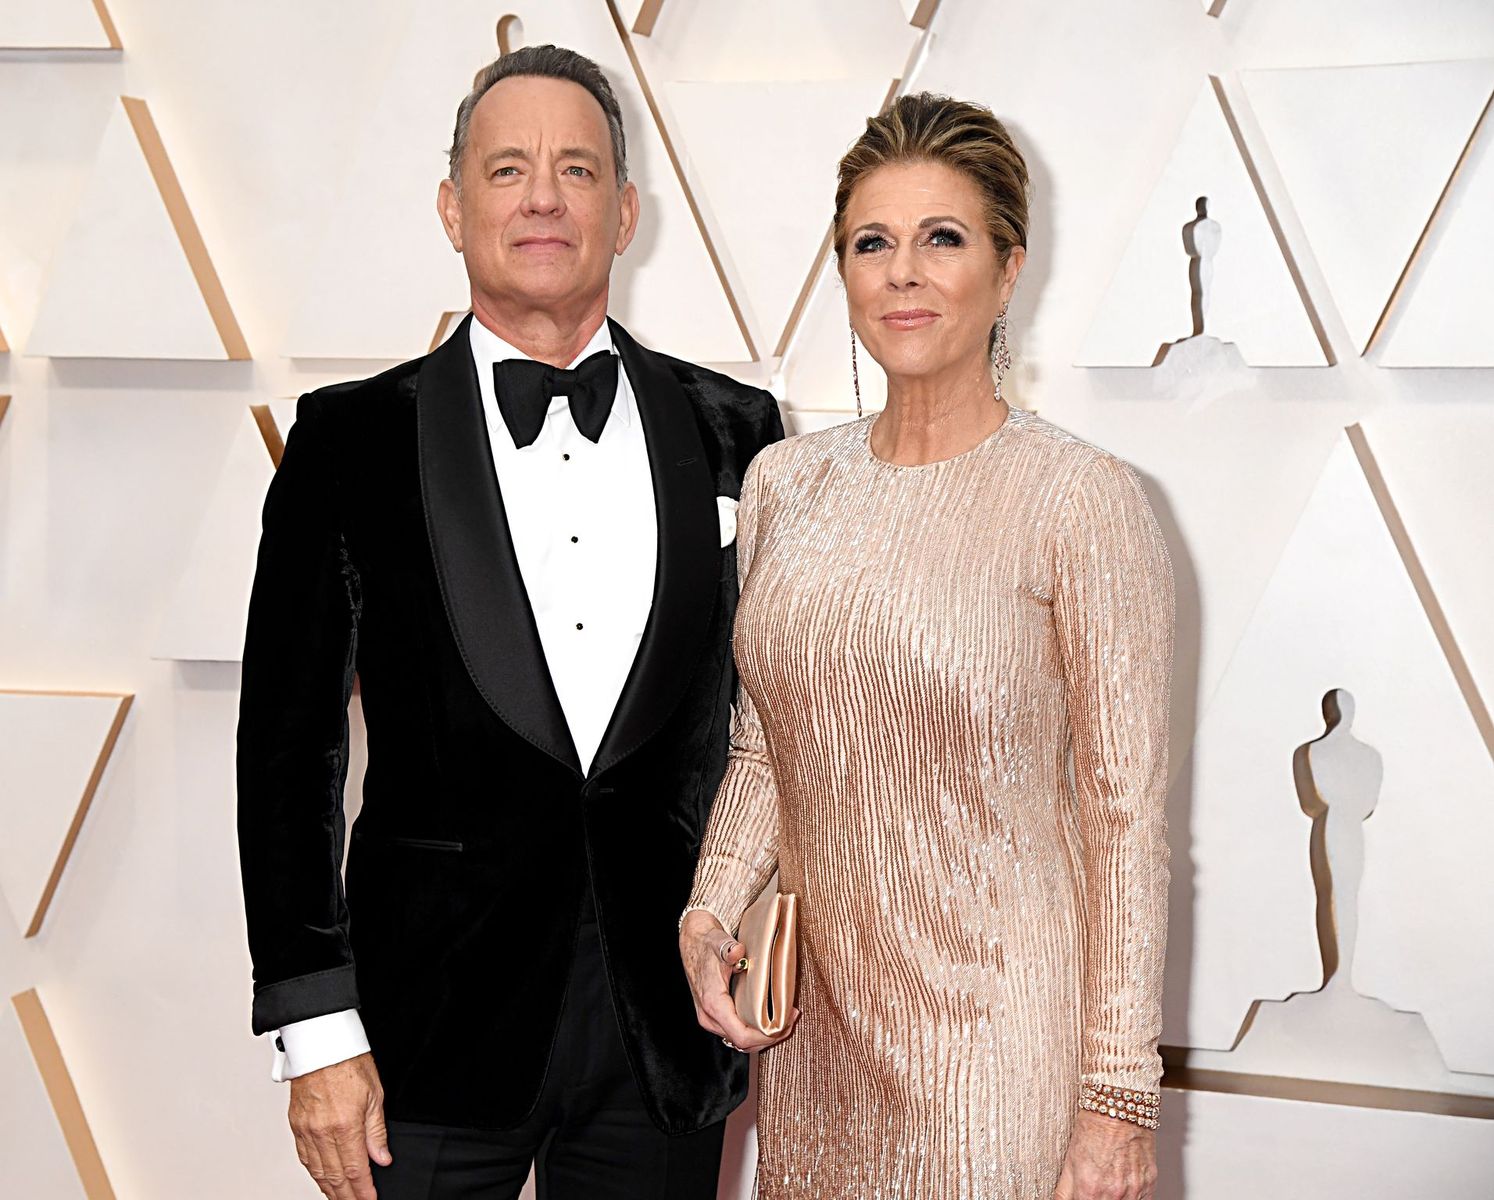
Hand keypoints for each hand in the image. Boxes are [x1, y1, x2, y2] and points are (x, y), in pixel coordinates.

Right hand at [288, 1052, 390, 1199]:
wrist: (321, 1043)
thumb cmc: (348, 1061)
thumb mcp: (374, 1095)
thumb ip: (376, 1131)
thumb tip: (382, 1157)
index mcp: (345, 1125)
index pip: (355, 1170)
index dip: (363, 1190)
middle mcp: (322, 1131)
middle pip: (335, 1176)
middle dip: (347, 1196)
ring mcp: (306, 1129)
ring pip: (317, 1171)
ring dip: (329, 1189)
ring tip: (340, 1198)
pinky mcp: (296, 1125)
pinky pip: (304, 1157)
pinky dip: (314, 1173)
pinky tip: (321, 1179)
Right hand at [679, 909, 798, 1051]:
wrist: (694, 943)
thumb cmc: (707, 945)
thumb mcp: (719, 943)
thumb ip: (729, 949)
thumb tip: (738, 951)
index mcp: (713, 1004)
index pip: (741, 1036)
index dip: (765, 1037)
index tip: (784, 1026)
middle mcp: (710, 1017)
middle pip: (743, 1043)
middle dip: (770, 1037)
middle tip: (790, 1021)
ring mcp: (711, 1020)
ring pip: (740, 1041)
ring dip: (763, 1036)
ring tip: (783, 1021)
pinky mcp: (715, 1017)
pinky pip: (736, 1033)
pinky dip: (754, 1031)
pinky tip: (767, 1019)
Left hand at [1054, 1110, 1156, 1199]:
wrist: (1118, 1108)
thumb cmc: (1093, 1128)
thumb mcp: (1070, 1160)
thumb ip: (1064, 1191)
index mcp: (1090, 1191)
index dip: (1082, 1199)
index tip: (1082, 1194)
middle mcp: (1114, 1194)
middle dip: (1096, 1198)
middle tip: (1095, 1186)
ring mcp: (1134, 1191)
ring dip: (1114, 1199)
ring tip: (1108, 1182)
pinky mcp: (1150, 1184)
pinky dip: (1132, 1197)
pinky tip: (1123, 1184)